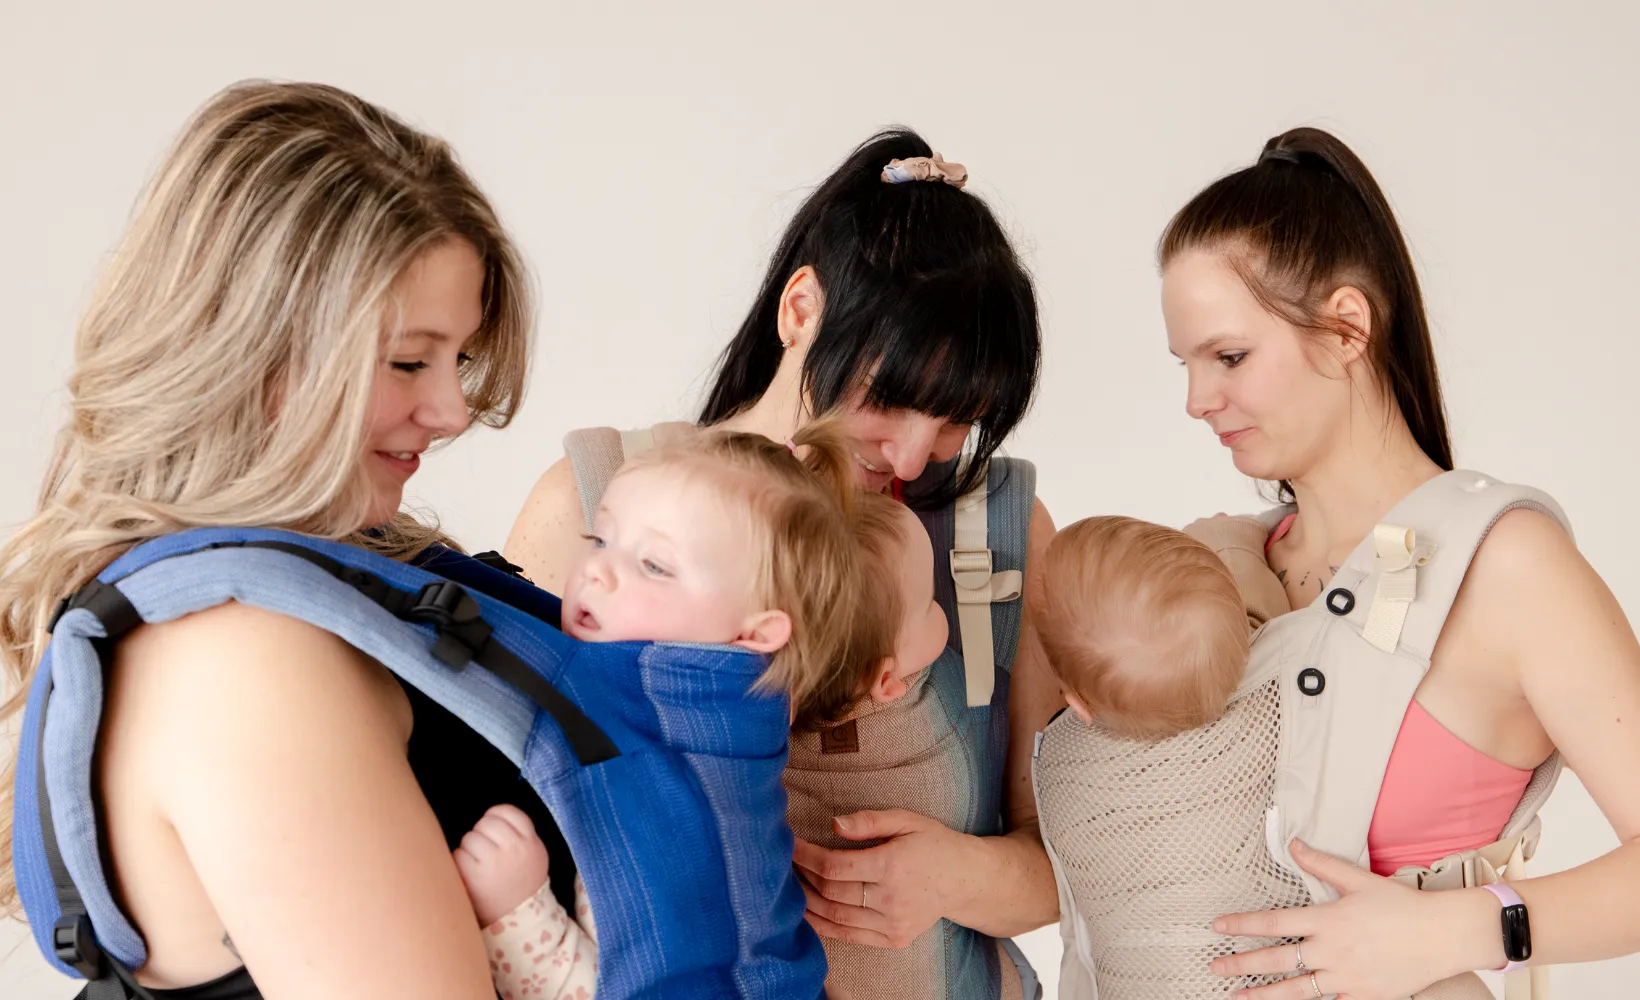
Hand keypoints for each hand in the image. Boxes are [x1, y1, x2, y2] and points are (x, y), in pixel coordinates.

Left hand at [453, 804, 549, 926]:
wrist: (519, 920)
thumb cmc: (523, 885)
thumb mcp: (534, 855)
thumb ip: (521, 834)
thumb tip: (492, 817)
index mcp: (530, 842)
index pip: (508, 812)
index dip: (496, 817)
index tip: (493, 831)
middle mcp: (513, 848)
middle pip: (486, 822)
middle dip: (482, 834)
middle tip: (486, 852)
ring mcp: (493, 861)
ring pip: (469, 838)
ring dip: (469, 849)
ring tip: (478, 866)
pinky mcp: (473, 875)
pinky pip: (457, 855)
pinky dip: (459, 863)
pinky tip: (469, 875)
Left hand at [792, 809, 972, 948]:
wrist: (963, 879)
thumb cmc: (931, 843)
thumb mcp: (905, 820)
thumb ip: (868, 821)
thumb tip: (833, 824)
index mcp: (892, 865)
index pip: (835, 866)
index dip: (806, 857)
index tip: (789, 845)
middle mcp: (892, 899)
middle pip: (832, 892)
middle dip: (803, 877)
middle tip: (787, 863)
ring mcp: (893, 924)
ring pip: (836, 917)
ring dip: (808, 902)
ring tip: (791, 885)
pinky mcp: (894, 939)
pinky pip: (849, 936)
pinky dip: (824, 926)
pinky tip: (808, 912)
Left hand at [1210, 840, 1494, 998]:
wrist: (1442, 936)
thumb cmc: (1402, 906)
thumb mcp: (1358, 880)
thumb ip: (1320, 864)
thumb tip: (1292, 843)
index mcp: (1327, 920)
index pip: (1273, 922)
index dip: (1242, 925)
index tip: (1218, 928)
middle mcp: (1331, 951)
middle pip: (1277, 960)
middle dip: (1242, 964)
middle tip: (1216, 968)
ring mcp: (1346, 978)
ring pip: (1296, 990)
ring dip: (1263, 995)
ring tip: (1237, 997)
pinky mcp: (1362, 997)